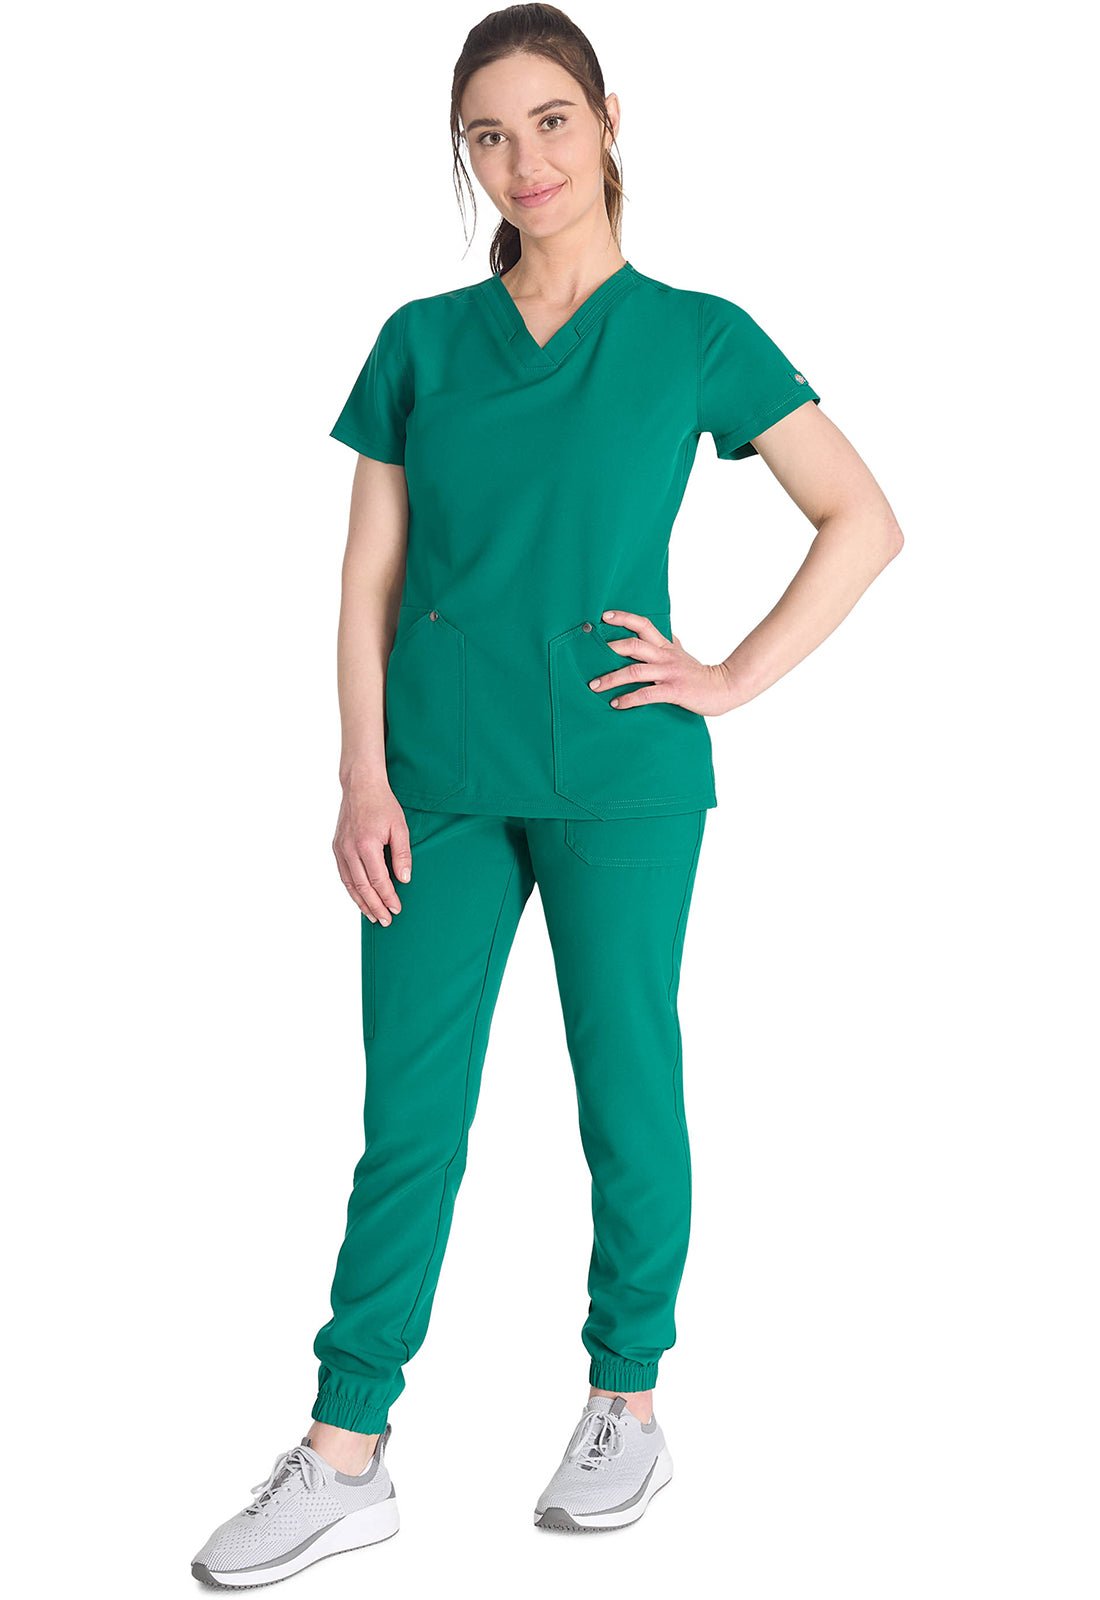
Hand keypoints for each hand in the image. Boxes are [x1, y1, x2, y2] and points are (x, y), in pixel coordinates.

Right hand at [332, 778, 412, 923]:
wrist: (360, 786)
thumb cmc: (382, 804)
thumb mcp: (400, 827)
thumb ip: (402, 855)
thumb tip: (404, 879)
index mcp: (367, 844)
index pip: (379, 880)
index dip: (388, 897)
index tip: (396, 908)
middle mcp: (350, 849)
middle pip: (363, 887)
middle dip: (375, 906)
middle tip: (385, 920)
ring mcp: (340, 849)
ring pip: (350, 884)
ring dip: (361, 902)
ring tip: (372, 916)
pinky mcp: (336, 847)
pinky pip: (343, 875)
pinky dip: (351, 890)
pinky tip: (360, 898)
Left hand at [588, 610, 731, 715]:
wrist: (724, 688)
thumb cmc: (700, 674)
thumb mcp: (683, 654)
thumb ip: (671, 643)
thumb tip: (665, 633)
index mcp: (666, 646)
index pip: (644, 625)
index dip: (624, 618)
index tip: (604, 616)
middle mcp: (665, 657)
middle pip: (634, 644)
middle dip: (610, 648)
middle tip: (589, 654)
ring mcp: (669, 673)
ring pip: (635, 670)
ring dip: (612, 678)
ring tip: (595, 685)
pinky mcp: (673, 691)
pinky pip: (647, 694)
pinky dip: (629, 699)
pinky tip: (616, 704)